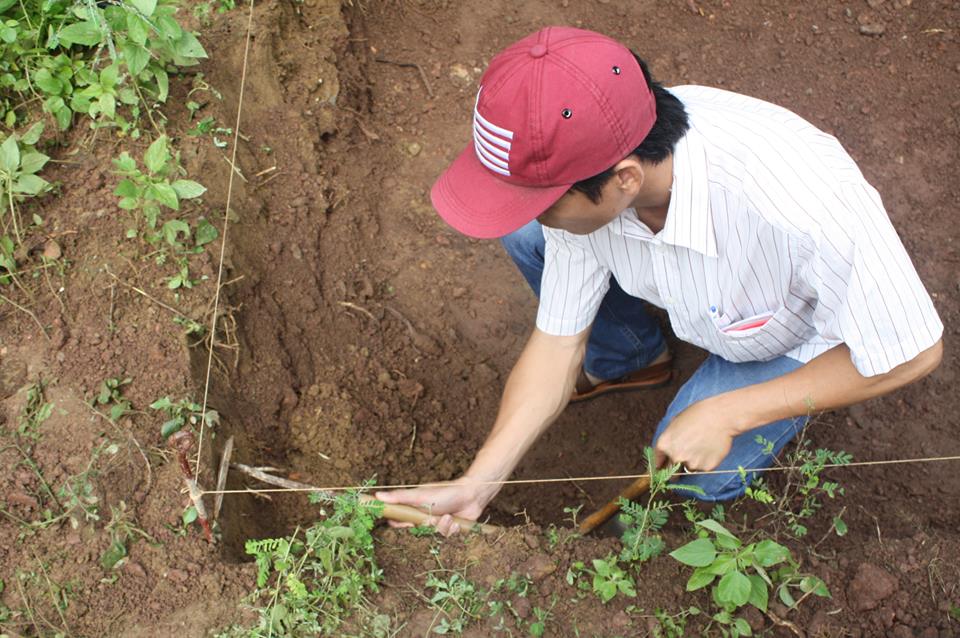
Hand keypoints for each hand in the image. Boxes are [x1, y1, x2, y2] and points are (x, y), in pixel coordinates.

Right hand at [375, 475, 496, 536]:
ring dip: (440, 527)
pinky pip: (444, 539)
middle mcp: (422, 518)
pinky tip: (456, 522)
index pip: (397, 521)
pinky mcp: (447, 532)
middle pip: (414, 531)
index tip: (407, 522)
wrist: (472, 496)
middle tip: (432, 518)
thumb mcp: (420, 495)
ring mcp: (435, 525)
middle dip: (425, 526)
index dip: (400, 524)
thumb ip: (400, 497)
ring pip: (430, 536)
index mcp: (413, 508)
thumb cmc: (445, 492)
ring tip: (448, 517)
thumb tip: (377, 496)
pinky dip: (450, 530)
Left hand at [654, 397, 740, 471]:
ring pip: (688, 470)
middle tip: (683, 462)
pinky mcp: (706, 468)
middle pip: (670, 473)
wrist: (720, 416)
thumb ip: (669, 441)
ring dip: (691, 464)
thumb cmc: (697, 415)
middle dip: (674, 471)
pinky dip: (705, 462)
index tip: (662, 470)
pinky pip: (702, 469)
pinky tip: (709, 449)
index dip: (660, 467)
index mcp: (664, 444)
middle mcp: (675, 457)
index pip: (657, 463)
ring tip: (700, 447)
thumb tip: (666, 453)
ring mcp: (691, 464)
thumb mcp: (675, 423)